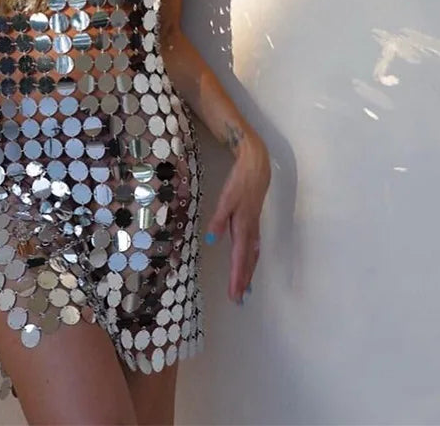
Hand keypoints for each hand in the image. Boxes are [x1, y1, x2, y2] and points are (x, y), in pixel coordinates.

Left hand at [204, 136, 270, 303]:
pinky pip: (255, 246)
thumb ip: (219, 220)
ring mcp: (254, 226)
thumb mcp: (226, 199)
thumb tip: (211, 240)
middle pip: (247, 260)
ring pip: (253, 255)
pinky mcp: (254, 221)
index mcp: (242, 227)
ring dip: (249, 272)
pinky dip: (253, 259)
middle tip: (239, 300)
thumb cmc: (239, 182)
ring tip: (246, 289)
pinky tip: (250, 262)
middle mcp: (250, 230)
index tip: (235, 295)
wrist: (256, 166)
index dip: (237, 278)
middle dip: (243, 280)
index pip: (239, 258)